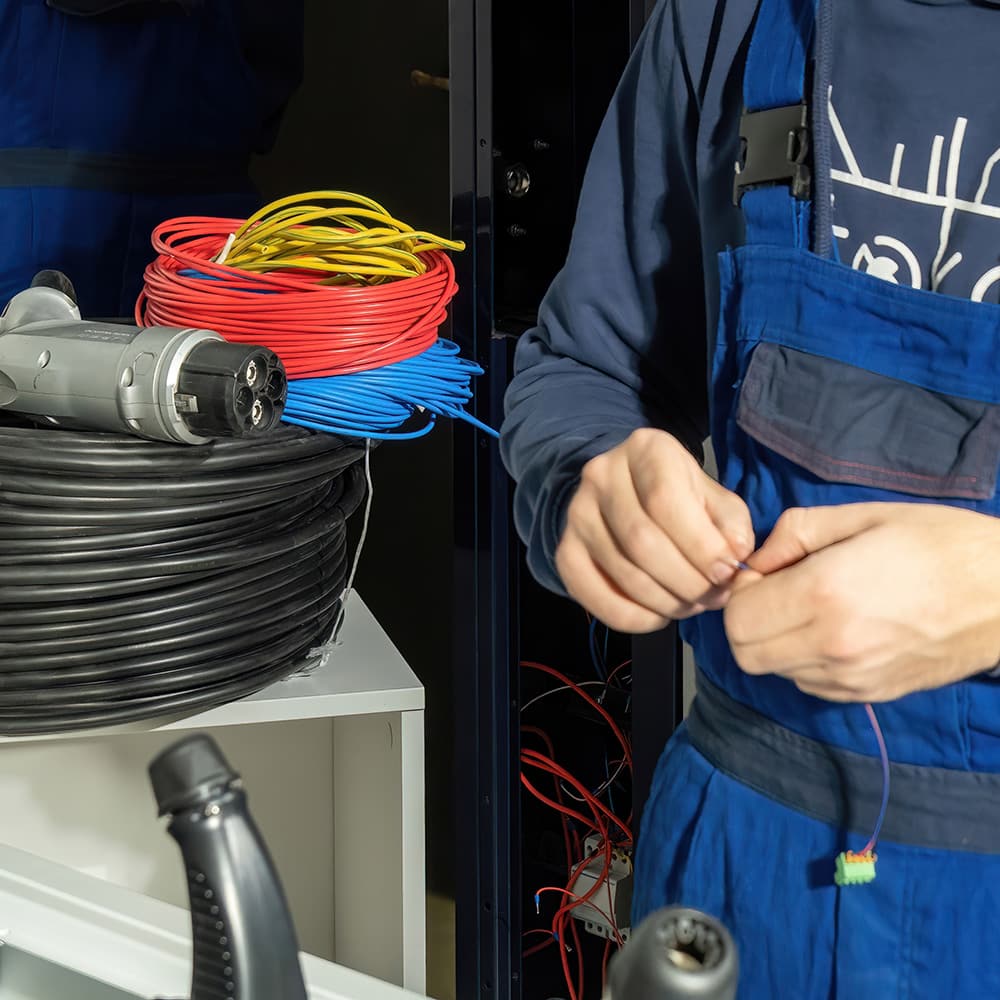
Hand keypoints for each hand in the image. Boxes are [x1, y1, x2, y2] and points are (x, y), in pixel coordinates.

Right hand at [555, 428, 753, 632]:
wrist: (624, 495)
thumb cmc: (678, 495)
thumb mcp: (711, 495)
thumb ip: (730, 522)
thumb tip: (736, 555)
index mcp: (644, 449)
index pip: (665, 501)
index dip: (701, 546)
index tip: (728, 573)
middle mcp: (601, 475)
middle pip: (642, 541)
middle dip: (687, 581)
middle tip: (715, 597)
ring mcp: (576, 514)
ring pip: (623, 572)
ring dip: (667, 602)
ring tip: (694, 605)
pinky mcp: (565, 551)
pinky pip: (595, 597)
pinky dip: (634, 617)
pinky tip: (659, 614)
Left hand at [725, 503, 999, 701]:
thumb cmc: (938, 544)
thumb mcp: (862, 516)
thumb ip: (794, 534)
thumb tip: (755, 561)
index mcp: (824, 593)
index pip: (737, 617)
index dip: (741, 594)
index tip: (765, 575)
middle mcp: (832, 644)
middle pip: (746, 653)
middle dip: (750, 622)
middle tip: (780, 594)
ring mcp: (852, 677)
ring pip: (775, 671)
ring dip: (778, 643)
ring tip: (815, 609)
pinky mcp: (870, 694)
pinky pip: (809, 683)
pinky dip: (807, 661)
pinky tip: (836, 631)